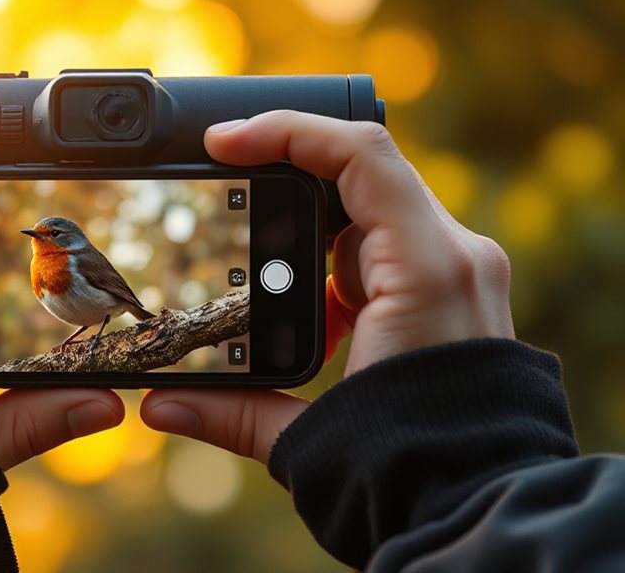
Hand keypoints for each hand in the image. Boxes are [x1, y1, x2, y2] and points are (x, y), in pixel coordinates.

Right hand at [141, 111, 513, 463]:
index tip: (224, 143)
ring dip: (312, 237)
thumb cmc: (413, 469)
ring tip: (265, 280)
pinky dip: (340, 268)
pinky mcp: (453, 291)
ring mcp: (459, 270)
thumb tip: (158, 404)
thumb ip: (233, 413)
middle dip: (286, 191)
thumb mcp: (314, 434)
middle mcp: (453, 256)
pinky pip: (389, 250)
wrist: (482, 509)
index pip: (360, 154)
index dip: (285, 132)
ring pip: (372, 213)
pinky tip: (314, 314)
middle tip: (229, 208)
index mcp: (426, 270)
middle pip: (360, 177)